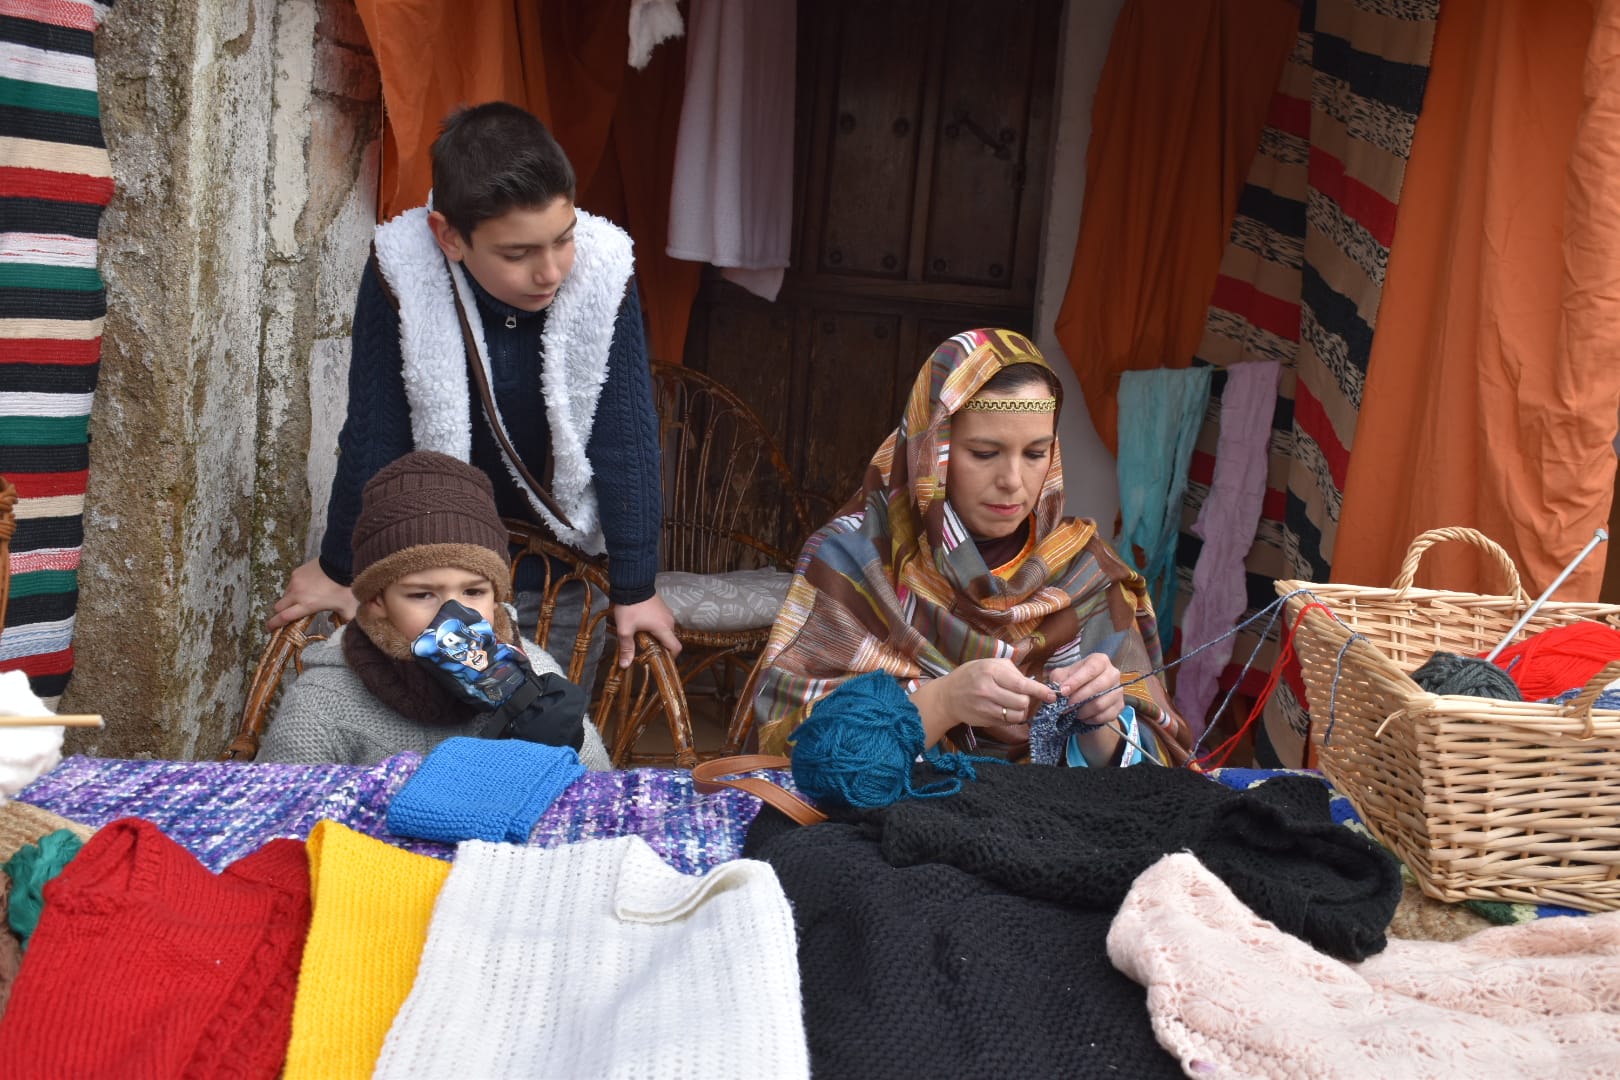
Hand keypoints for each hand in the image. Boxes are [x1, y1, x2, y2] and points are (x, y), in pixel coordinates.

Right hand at [268, 558, 357, 630]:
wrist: (341, 563)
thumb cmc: (344, 587)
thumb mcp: (347, 608)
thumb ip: (343, 620)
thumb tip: (334, 622)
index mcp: (307, 605)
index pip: (283, 617)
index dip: (274, 624)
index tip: (270, 629)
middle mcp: (297, 594)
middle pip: (278, 607)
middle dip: (280, 613)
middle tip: (287, 616)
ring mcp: (295, 582)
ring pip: (285, 595)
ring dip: (290, 600)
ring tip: (303, 600)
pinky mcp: (296, 572)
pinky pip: (291, 584)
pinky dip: (295, 589)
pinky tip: (307, 588)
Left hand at [610, 595, 680, 667]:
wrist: (632, 584)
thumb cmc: (630, 607)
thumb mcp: (625, 629)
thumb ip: (627, 648)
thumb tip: (625, 666)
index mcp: (663, 628)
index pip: (676, 647)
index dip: (671, 657)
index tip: (660, 660)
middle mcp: (669, 621)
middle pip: (670, 640)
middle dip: (660, 646)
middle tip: (645, 650)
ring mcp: (667, 613)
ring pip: (666, 631)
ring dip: (657, 636)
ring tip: (642, 636)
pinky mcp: (663, 607)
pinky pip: (663, 622)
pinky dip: (656, 627)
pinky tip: (643, 625)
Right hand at [911, 658, 1054, 745]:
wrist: (947, 697)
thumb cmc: (971, 676)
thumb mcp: (988, 663)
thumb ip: (1011, 670)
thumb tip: (1032, 683)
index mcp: (990, 671)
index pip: (1021, 684)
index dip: (1039, 691)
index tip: (1052, 695)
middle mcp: (988, 689)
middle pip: (1022, 702)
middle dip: (1027, 701)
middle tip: (1022, 696)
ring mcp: (985, 707)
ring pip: (1017, 715)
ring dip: (1021, 710)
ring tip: (1013, 703)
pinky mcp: (985, 720)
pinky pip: (1008, 722)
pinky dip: (1011, 717)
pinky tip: (1003, 709)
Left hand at [1049, 653, 1124, 727]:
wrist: (1085, 693)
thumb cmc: (1073, 680)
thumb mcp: (1063, 675)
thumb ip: (1059, 679)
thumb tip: (1058, 691)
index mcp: (1100, 661)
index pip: (1091, 669)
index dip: (1077, 681)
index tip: (1063, 691)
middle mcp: (1113, 673)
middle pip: (1097, 687)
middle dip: (1078, 699)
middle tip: (1064, 707)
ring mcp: (1118, 690)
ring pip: (1100, 704)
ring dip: (1083, 711)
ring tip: (1072, 713)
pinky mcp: (1120, 706)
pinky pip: (1105, 716)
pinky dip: (1091, 719)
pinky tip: (1083, 717)